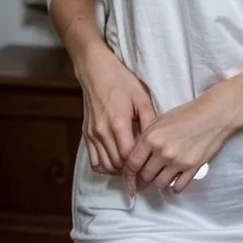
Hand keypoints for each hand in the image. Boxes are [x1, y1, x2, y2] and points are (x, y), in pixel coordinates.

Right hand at [75, 43, 156, 180]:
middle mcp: (102, 132)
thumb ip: (149, 122)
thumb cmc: (121, 82)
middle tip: (144, 170)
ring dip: (118, 171)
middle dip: (131, 171)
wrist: (96, 71)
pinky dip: (105, 166)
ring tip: (132, 168)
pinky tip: (117, 162)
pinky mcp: (86, 134)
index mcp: (118, 123)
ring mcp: (92, 134)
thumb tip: (156, 143)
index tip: (151, 166)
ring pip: (105, 166)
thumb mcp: (142, 99)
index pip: (129, 157)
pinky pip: (94, 160)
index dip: (141, 165)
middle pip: (117, 164)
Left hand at [122, 88, 231, 193]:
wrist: (214, 114)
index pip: (132, 164)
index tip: (130, 177)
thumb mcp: (159, 120)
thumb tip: (134, 156)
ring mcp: (178, 161)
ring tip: (164, 172)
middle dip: (145, 176)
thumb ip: (145, 138)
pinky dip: (175, 185)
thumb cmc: (186, 114)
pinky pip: (178, 187)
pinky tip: (176, 177)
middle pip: (145, 177)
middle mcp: (162, 152)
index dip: (128, 173)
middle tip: (150, 170)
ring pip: (160, 184)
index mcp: (151, 138)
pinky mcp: (192, 168)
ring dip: (160, 180)